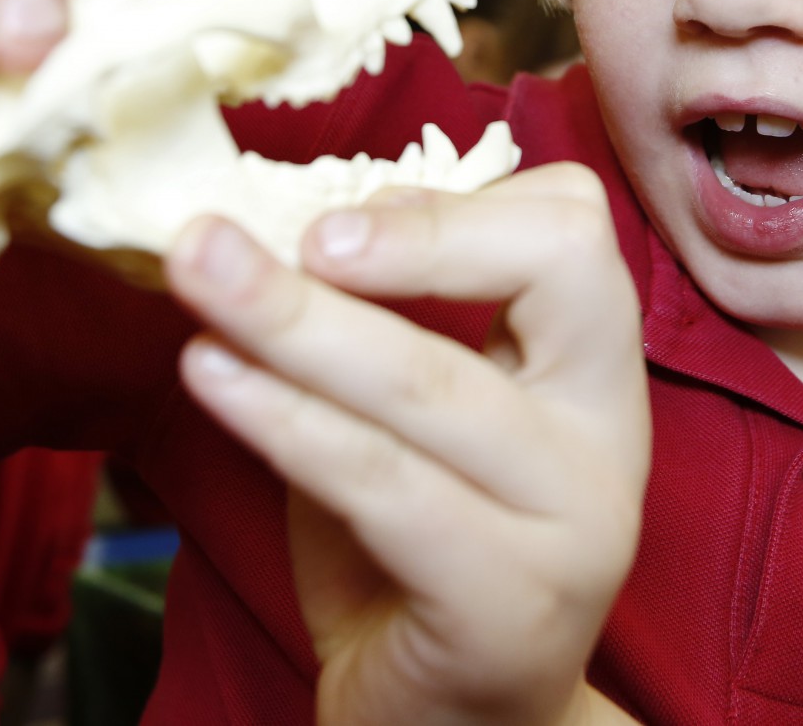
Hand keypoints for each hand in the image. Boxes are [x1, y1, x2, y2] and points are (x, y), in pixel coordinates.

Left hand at [166, 165, 651, 725]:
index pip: (574, 227)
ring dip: (296, 319)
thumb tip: (283, 218)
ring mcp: (574, 520)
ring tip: (197, 273)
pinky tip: (210, 377)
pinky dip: (285, 421)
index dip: (455, 201)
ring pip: (435, 382)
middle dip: (407, 230)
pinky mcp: (507, 603)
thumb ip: (382, 325)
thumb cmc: (412, 560)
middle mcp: (606, 431)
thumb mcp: (408, 420)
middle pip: (554, 268)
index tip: (336, 215)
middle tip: (275, 224)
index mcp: (591, 368)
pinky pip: (383, 485)